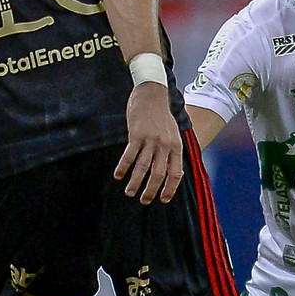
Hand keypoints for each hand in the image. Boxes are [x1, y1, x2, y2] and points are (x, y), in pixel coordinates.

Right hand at [114, 82, 185, 203]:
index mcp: (176, 146)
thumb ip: (173, 152)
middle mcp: (165, 145)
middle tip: (144, 201)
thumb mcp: (174, 134)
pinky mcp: (137, 134)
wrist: (152, 94)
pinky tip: (118, 175)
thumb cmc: (162, 116)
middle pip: (158, 174)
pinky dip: (123, 167)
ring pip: (143, 167)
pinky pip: (129, 155)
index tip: (163, 200)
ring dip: (135, 182)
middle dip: (151, 190)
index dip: (170, 189)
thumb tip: (175, 174)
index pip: (175, 173)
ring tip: (129, 193)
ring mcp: (151, 140)